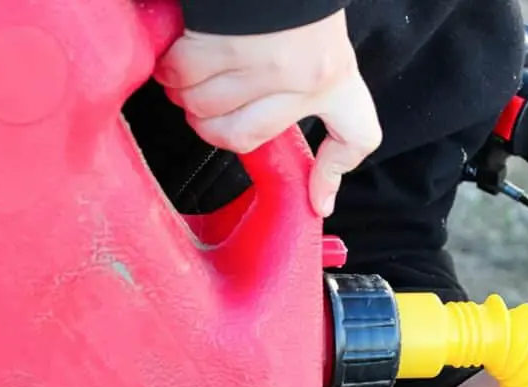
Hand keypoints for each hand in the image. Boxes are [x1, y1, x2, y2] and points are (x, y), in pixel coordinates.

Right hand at [154, 10, 382, 217]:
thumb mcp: (318, 46)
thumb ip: (314, 101)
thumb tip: (318, 198)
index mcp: (337, 74)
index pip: (357, 134)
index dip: (335, 171)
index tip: (317, 200)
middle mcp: (305, 76)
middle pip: (242, 138)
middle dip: (212, 126)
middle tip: (207, 104)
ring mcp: (264, 63)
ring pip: (204, 109)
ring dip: (186, 92)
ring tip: (193, 67)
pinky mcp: (222, 44)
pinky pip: (179, 77)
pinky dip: (170, 69)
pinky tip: (179, 51)